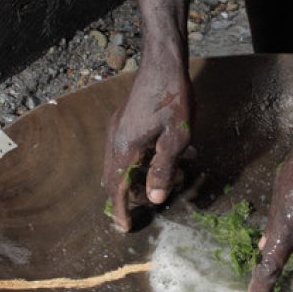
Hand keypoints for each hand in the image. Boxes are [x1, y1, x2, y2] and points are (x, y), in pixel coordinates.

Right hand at [102, 64, 193, 231]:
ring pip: (123, 164)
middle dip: (134, 193)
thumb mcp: (177, 137)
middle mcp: (115, 140)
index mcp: (125, 148)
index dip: (120, 211)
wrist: (163, 62)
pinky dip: (145, 159)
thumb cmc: (173, 98)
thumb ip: (164, 168)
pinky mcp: (125, 120)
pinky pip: (129, 149)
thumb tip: (154, 199)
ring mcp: (118, 129)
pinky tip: (173, 152)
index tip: (124, 229)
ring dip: (144, 174)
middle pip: (116, 179)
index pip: (117, 188)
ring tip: (175, 173)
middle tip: (157, 197)